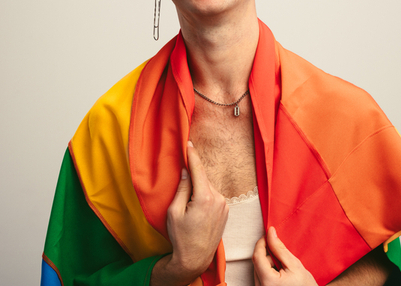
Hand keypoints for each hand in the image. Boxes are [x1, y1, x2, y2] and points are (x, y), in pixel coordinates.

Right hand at [151, 141, 228, 285]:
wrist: (195, 258)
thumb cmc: (181, 237)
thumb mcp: (174, 211)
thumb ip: (181, 188)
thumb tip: (186, 171)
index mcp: (204, 197)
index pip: (198, 169)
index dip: (192, 155)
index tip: (188, 143)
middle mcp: (218, 199)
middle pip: (203, 178)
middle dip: (192, 178)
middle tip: (182, 188)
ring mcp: (224, 205)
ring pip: (208, 187)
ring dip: (198, 189)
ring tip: (188, 206)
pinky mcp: (226, 211)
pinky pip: (213, 196)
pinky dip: (204, 196)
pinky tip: (196, 209)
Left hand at [253, 226, 315, 285]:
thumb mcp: (294, 265)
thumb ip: (280, 248)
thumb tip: (270, 233)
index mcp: (268, 281)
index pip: (257, 256)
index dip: (261, 243)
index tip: (268, 235)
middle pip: (257, 263)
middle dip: (266, 253)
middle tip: (280, 251)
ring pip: (258, 269)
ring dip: (267, 262)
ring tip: (282, 265)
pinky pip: (260, 276)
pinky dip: (268, 270)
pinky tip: (279, 272)